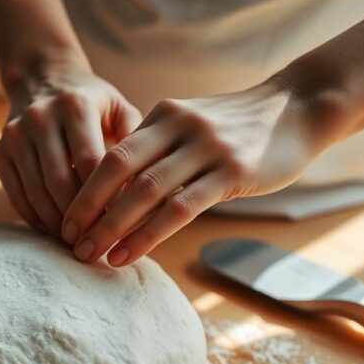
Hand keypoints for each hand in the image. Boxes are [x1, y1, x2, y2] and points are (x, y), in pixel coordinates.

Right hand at [0, 68, 142, 235]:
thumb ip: (136, 142)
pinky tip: (52, 229)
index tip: (120, 225)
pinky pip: (15, 194)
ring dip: (56, 223)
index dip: (105, 198)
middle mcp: (40, 118)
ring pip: (36, 192)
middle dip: (79, 218)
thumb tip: (152, 189)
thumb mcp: (118, 108)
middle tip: (97, 242)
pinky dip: (34, 217)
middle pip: (60, 182)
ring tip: (76, 242)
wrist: (42, 79)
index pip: (91, 163)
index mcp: (76, 106)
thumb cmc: (91, 103)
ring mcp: (15, 135)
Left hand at [61, 79, 328, 265]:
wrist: (300, 108)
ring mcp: (206, 148)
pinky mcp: (233, 172)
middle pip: (117, 170)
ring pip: (145, 192)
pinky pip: (181, 208)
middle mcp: (179, 126)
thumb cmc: (240, 127)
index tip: (63, 219)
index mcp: (163, 115)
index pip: (110, 154)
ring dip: (112, 227)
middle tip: (65, 241)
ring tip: (89, 255)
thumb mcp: (192, 126)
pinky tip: (129, 254)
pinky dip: (148, 235)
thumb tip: (117, 190)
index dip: (83, 189)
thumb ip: (158, 149)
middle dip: (87, 208)